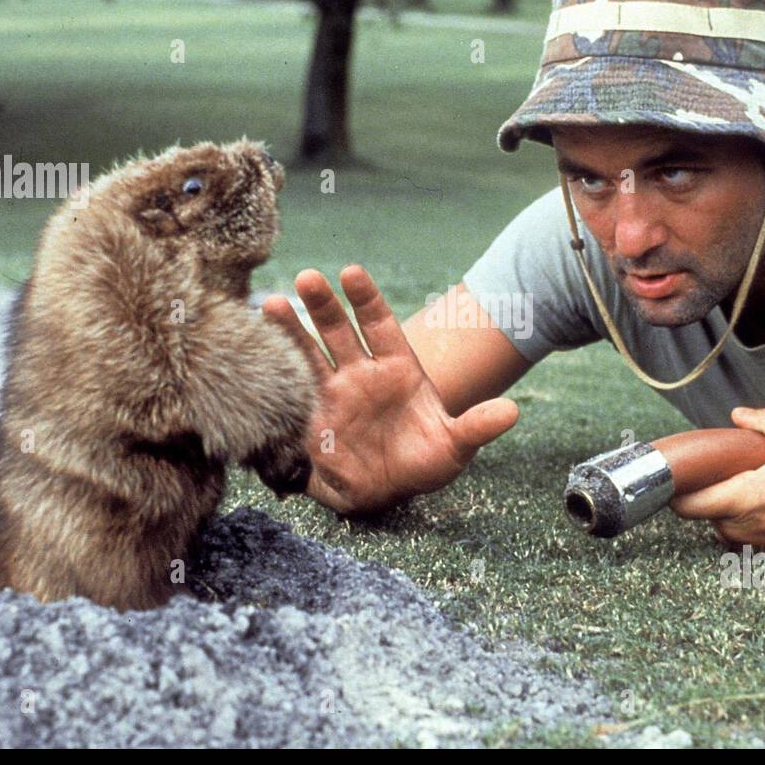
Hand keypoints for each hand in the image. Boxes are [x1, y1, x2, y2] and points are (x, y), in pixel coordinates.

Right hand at [262, 264, 518, 515]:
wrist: (387, 491)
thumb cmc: (423, 462)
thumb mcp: (454, 447)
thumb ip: (477, 427)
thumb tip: (512, 411)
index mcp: (397, 367)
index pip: (379, 323)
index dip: (365, 298)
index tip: (351, 272)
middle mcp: (360, 371)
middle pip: (339, 329)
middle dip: (323, 304)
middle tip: (307, 278)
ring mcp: (332, 391)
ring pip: (308, 352)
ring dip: (290, 329)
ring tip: (270, 304)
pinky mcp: (309, 417)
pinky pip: (289, 389)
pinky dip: (273, 371)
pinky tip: (252, 349)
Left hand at [669, 406, 764, 565]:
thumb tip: (739, 414)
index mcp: (745, 498)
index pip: (685, 504)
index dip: (673, 488)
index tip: (680, 470)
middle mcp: (740, 525)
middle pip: (698, 508)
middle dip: (702, 488)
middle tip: (718, 469)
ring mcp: (747, 542)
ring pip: (715, 519)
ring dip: (722, 502)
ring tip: (747, 483)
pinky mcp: (757, 551)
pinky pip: (734, 529)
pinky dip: (738, 515)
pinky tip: (761, 501)